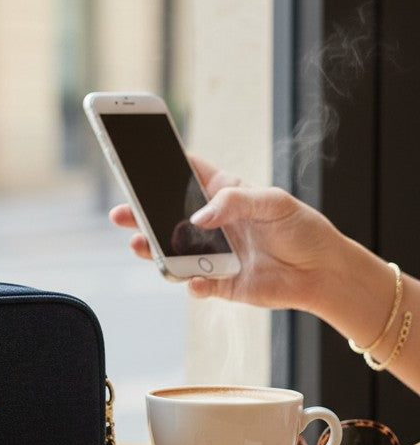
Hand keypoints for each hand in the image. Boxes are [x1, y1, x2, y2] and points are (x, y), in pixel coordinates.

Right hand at [109, 157, 338, 310]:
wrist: (323, 272)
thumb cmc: (302, 228)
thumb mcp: (274, 202)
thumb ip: (234, 203)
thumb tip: (198, 218)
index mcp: (223, 194)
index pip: (186, 174)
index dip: (161, 166)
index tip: (135, 160)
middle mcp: (212, 223)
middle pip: (166, 215)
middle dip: (140, 214)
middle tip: (121, 213)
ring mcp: (212, 254)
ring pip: (172, 251)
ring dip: (153, 249)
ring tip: (140, 245)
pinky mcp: (219, 283)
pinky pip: (196, 284)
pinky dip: (191, 283)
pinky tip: (193, 280)